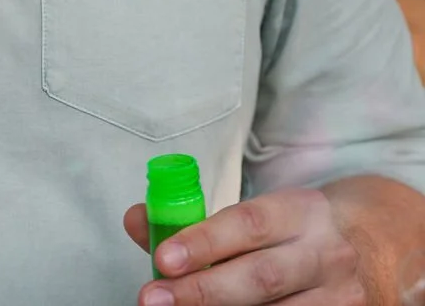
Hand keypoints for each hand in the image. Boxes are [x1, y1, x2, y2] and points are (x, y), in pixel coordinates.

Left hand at [124, 188, 364, 304]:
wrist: (372, 247)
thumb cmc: (292, 230)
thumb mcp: (257, 212)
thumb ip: (195, 219)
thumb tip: (137, 222)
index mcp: (299, 211)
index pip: (248, 223)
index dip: (204, 241)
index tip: (162, 258)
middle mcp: (324, 253)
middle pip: (260, 278)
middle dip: (202, 291)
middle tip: (153, 299)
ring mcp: (338, 297)